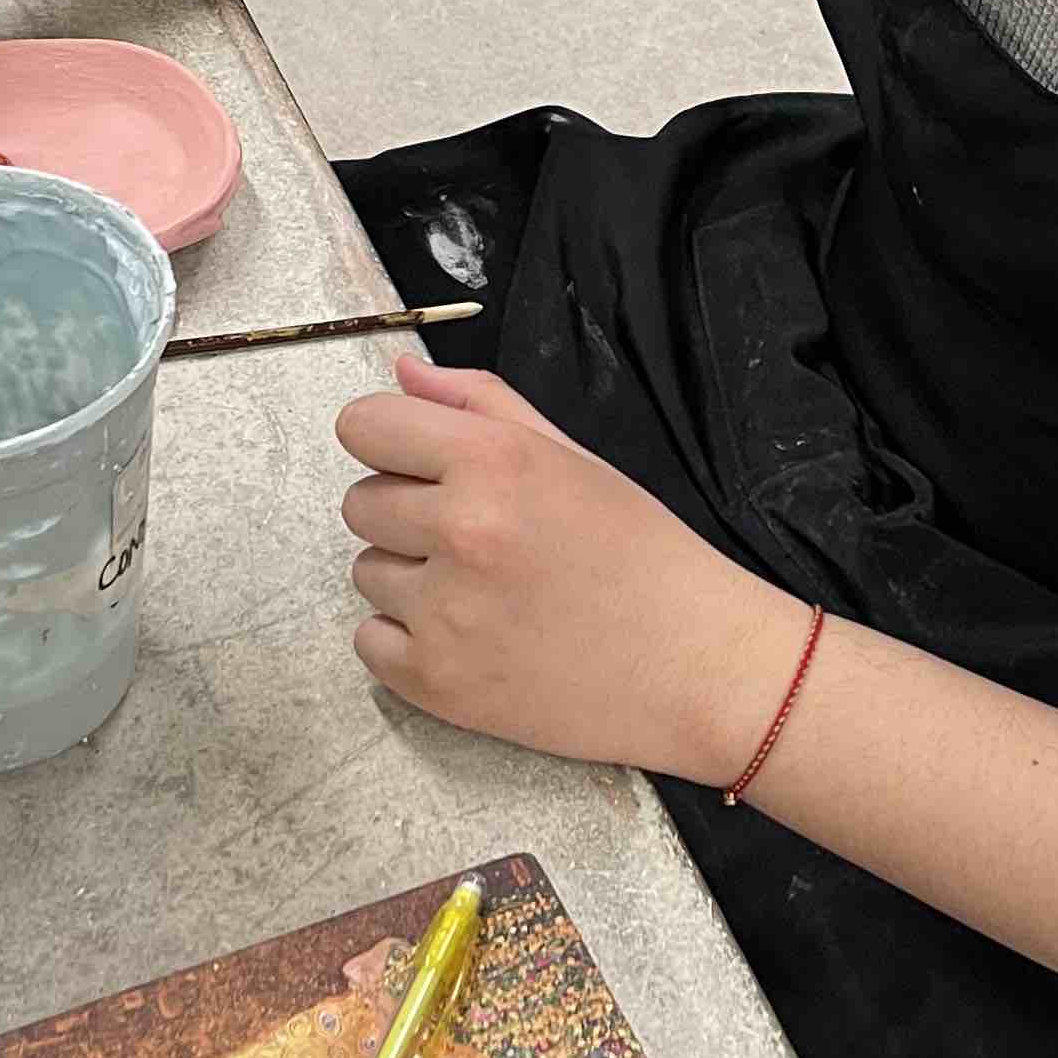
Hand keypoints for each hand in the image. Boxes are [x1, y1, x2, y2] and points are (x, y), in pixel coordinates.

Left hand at [337, 350, 802, 780]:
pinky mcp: (436, 682)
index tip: (417, 463)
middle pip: (359, 502)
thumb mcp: (574, 457)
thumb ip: (481, 404)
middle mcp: (460, 530)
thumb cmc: (644, 556)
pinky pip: (370, 643)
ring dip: (410, 579)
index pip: (364, 426)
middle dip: (406, 513)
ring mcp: (444, 613)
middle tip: (477, 538)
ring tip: (485, 592)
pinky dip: (409, 642)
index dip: (388, 441)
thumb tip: (401, 374)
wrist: (697, 667)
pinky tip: (472, 638)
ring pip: (365, 572)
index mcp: (494, 461)